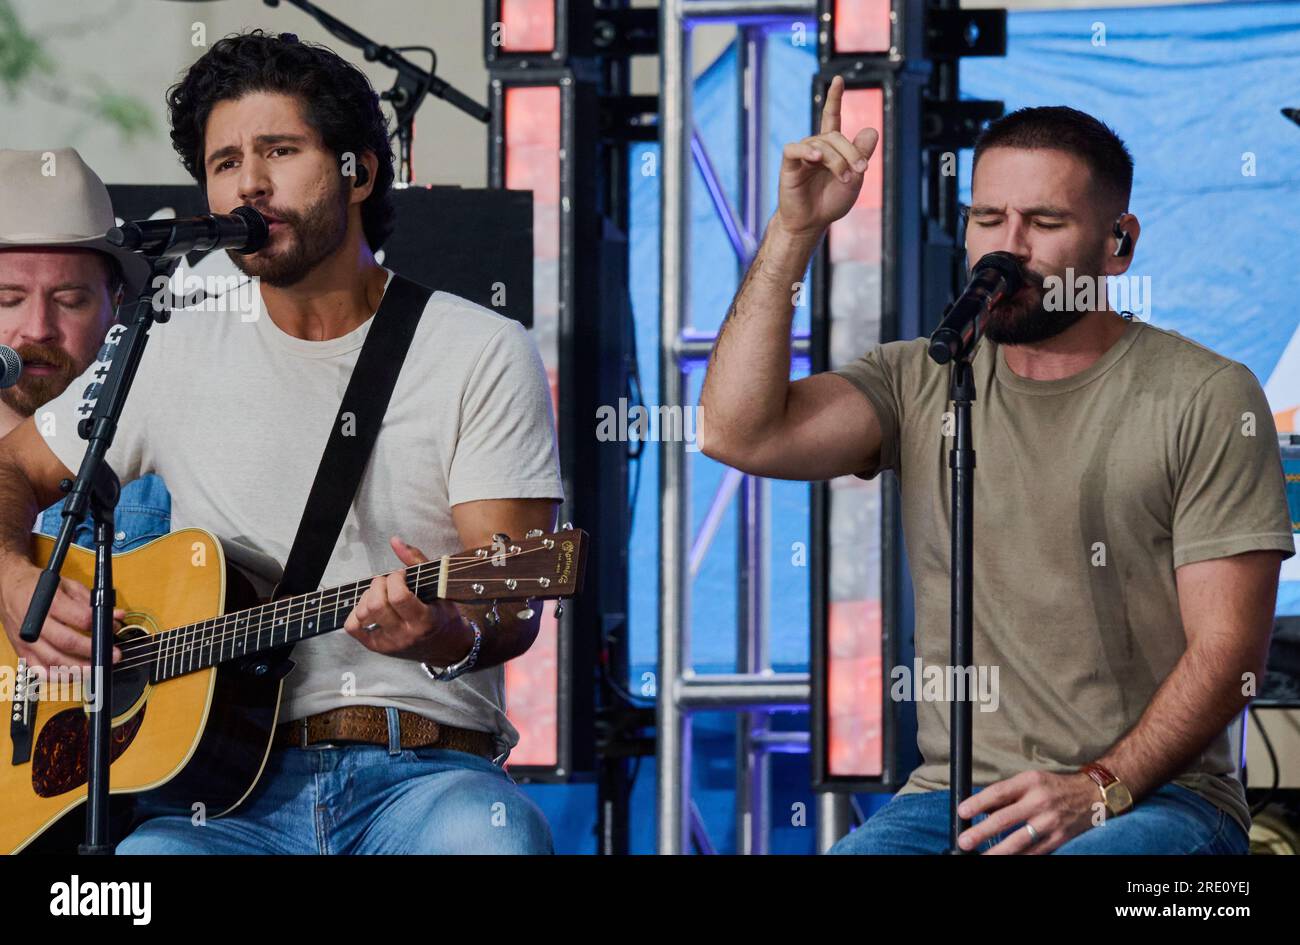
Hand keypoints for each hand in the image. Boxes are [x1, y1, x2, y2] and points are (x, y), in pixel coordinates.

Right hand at [0, 558, 123, 671]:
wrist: (8, 587)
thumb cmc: (38, 586)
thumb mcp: (67, 585)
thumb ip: (93, 602)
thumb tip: (117, 616)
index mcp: (49, 603)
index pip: (80, 618)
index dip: (101, 626)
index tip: (113, 629)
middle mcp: (35, 623)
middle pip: (67, 643)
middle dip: (94, 651)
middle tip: (113, 655)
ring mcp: (27, 640)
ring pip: (54, 661)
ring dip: (80, 669)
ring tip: (99, 669)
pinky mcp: (22, 651)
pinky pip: (39, 671)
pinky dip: (57, 677)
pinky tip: (74, 676)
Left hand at [342, 536, 474, 664]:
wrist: (447, 646)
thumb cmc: (444, 615)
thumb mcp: (439, 588)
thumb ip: (416, 561)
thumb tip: (395, 540)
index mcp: (424, 620)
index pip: (399, 597)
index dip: (395, 578)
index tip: (402, 575)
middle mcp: (405, 635)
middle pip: (377, 605)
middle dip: (379, 584)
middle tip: (388, 582)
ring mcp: (389, 643)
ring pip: (363, 614)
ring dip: (368, 596)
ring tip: (381, 594)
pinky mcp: (377, 647)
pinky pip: (353, 627)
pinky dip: (356, 613)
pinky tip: (370, 607)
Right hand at [774, 74, 879, 237]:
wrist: (811, 223)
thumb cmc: (830, 202)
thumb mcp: (854, 178)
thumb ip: (861, 155)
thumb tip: (871, 130)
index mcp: (830, 147)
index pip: (831, 117)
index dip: (834, 98)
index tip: (838, 79)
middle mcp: (815, 146)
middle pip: (835, 136)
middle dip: (851, 152)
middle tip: (861, 172)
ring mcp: (802, 154)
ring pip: (822, 144)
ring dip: (837, 161)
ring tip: (845, 179)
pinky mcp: (789, 164)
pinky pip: (796, 149)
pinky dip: (808, 151)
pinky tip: (817, 158)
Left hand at [956, 770, 1102, 854]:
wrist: (1092, 796)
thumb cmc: (1054, 787)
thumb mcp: (1030, 781)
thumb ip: (1007, 794)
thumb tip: (982, 808)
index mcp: (1030, 782)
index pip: (998, 792)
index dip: (978, 803)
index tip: (962, 812)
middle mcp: (1040, 801)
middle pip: (1005, 818)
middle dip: (982, 832)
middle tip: (965, 841)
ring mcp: (1050, 822)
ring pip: (1019, 840)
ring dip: (998, 851)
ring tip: (982, 857)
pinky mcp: (1059, 838)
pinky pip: (1036, 852)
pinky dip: (1020, 858)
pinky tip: (1007, 860)